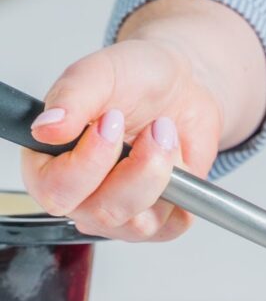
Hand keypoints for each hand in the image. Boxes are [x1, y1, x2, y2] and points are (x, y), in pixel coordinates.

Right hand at [22, 38, 221, 240]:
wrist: (183, 85)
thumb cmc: (137, 78)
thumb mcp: (101, 73)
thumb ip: (70, 99)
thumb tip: (47, 129)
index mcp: (49, 159)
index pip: (54, 191)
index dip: (87, 165)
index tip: (113, 123)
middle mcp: (81, 193)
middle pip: (101, 213)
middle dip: (140, 170)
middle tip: (157, 127)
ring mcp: (120, 210)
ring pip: (138, 226)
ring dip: (163, 175)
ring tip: (166, 134)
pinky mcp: (158, 218)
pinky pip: (172, 227)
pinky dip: (184, 192)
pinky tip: (176, 160)